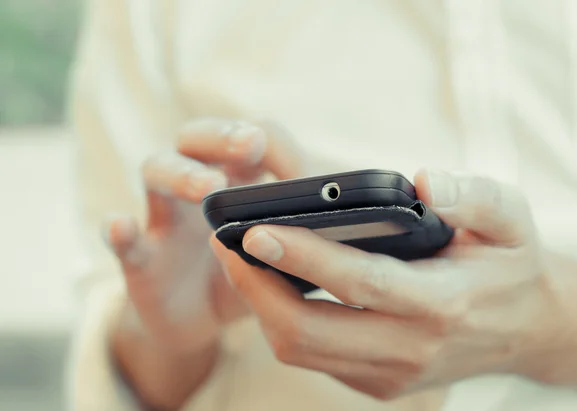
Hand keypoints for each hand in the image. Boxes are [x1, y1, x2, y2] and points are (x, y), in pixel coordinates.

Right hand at [104, 118, 306, 353]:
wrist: (200, 319)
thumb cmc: (248, 273)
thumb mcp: (280, 252)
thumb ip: (300, 233)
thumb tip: (340, 220)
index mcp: (236, 179)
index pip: (245, 140)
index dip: (261, 138)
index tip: (276, 149)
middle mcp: (196, 186)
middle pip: (196, 139)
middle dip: (220, 135)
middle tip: (248, 143)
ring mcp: (164, 217)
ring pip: (156, 173)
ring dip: (181, 174)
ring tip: (208, 187)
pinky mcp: (140, 258)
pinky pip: (125, 240)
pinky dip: (121, 232)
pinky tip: (121, 225)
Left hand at [212, 170, 556, 399]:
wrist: (527, 328)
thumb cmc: (510, 263)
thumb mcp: (510, 218)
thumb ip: (473, 196)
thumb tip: (425, 182)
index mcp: (442, 303)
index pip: (359, 282)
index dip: (303, 258)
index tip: (254, 231)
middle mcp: (411, 348)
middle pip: (309, 330)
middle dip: (255, 288)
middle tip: (226, 243)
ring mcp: (391, 374)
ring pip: (301, 350)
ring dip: (260, 306)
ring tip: (239, 260)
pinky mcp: (378, 383)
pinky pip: (313, 357)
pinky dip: (281, 322)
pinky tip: (272, 286)